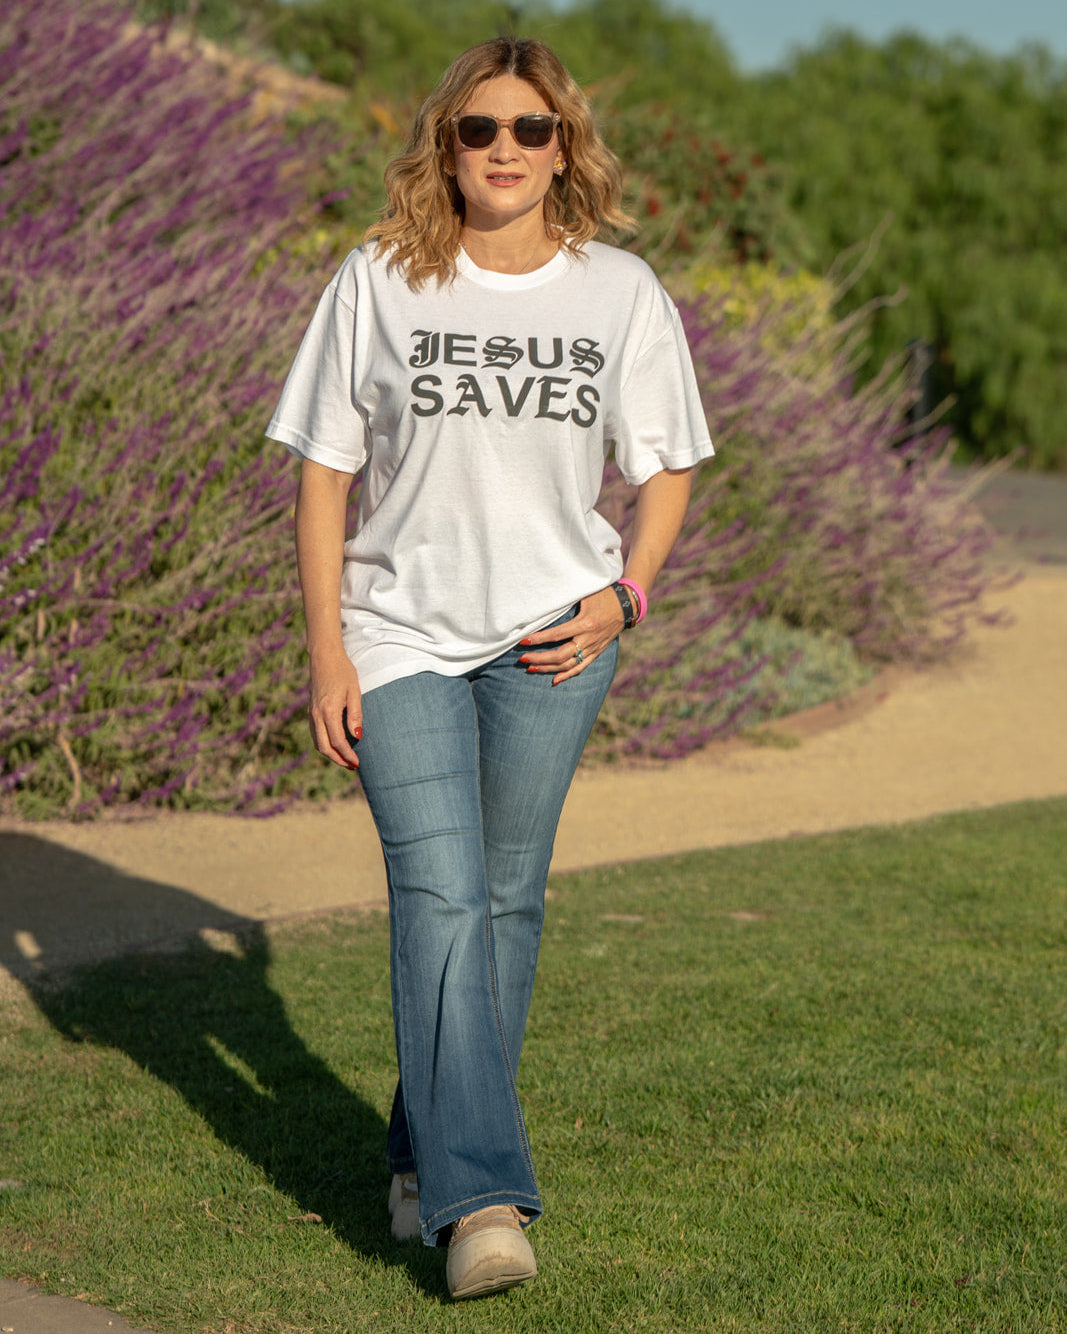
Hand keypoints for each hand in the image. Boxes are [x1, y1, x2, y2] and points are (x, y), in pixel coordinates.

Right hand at [307, 648, 362, 769]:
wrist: (324, 657)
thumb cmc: (343, 672)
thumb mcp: (354, 691)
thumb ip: (355, 714)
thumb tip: (358, 735)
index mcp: (328, 711)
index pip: (337, 741)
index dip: (348, 755)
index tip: (358, 762)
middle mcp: (317, 715)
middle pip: (324, 747)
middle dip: (338, 760)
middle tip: (352, 766)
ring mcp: (311, 713)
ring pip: (317, 742)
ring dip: (330, 754)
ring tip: (345, 759)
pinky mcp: (311, 710)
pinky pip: (314, 733)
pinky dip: (323, 744)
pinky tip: (334, 745)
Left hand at [518, 586, 624, 685]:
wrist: (627, 605)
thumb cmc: (604, 595)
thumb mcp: (586, 594)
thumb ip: (567, 600)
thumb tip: (545, 602)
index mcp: (585, 624)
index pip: (557, 635)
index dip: (539, 639)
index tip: (523, 641)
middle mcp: (588, 639)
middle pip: (560, 655)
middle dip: (539, 658)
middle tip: (522, 659)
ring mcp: (593, 648)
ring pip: (568, 665)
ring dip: (548, 668)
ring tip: (530, 669)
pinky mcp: (596, 652)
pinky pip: (581, 667)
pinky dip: (567, 675)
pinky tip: (554, 680)